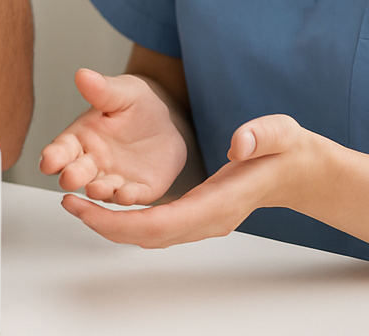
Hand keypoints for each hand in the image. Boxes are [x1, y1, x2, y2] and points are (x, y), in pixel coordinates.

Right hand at [39, 68, 188, 205]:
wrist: (167, 125)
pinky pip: (130, 197)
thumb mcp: (124, 93)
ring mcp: (113, 180)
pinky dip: (127, 198)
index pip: (61, 150)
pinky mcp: (137, 191)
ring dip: (97, 191)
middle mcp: (92, 163)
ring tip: (97, 188)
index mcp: (81, 139)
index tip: (49, 161)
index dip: (53, 157)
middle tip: (69, 176)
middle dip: (70, 177)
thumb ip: (103, 90)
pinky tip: (126, 194)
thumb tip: (82, 74)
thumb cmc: (137, 107)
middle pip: (75, 174)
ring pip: (100, 190)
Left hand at [61, 113, 329, 247]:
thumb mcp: (280, 132)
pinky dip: (128, 219)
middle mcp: (208, 219)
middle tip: (68, 203)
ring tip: (77, 203)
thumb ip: (261, 136)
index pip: (163, 224)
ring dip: (112, 224)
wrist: (300, 171)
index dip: (121, 221)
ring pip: (150, 235)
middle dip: (105, 225)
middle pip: (149, 236)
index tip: (89, 207)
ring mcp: (203, 221)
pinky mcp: (198, 215)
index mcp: (221, 203)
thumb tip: (237, 143)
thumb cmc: (287, 151)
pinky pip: (157, 226)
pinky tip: (108, 202)